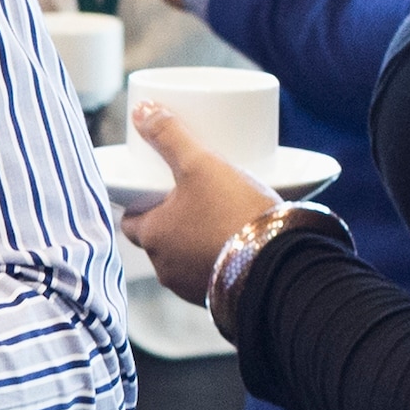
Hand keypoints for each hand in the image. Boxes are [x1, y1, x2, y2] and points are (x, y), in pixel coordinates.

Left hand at [112, 97, 276, 301]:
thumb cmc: (232, 213)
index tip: (155, 187)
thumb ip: (170, 136)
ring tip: (217, 217)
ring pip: (184, 260)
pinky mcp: (221, 298)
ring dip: (194, 242)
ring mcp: (193, 289)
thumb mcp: (200, 165)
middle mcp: (166, 269)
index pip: (130, 220)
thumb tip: (142, 110)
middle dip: (171, 221)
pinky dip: (217, 260)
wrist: (280, 267)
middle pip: (158, 240)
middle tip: (191, 196)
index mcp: (153, 237)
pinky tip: (235, 244)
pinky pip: (211, 276)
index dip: (139, 202)